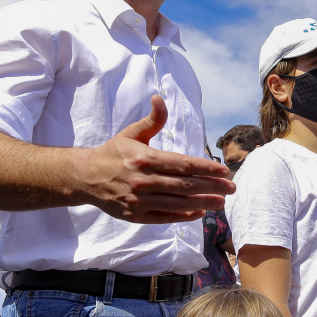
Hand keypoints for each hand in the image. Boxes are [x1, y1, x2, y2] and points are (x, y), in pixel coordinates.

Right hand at [81, 95, 234, 223]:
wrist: (86, 177)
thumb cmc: (114, 153)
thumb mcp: (131, 134)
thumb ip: (152, 120)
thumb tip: (159, 99)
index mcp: (145, 158)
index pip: (183, 164)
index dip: (206, 168)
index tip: (224, 171)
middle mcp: (144, 180)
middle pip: (185, 185)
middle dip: (212, 187)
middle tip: (231, 188)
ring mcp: (140, 200)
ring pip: (178, 203)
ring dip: (203, 203)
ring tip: (221, 202)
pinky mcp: (136, 216)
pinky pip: (165, 217)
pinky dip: (184, 216)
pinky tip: (200, 212)